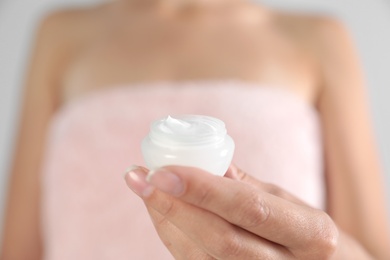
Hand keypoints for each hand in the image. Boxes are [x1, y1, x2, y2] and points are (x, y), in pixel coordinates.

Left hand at [124, 164, 338, 258]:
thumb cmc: (306, 231)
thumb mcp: (288, 203)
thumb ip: (244, 187)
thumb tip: (198, 161)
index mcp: (310, 234)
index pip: (247, 209)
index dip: (201, 190)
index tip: (160, 171)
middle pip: (218, 239)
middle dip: (172, 205)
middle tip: (138, 177)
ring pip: (199, 256)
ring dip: (165, 219)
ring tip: (144, 188)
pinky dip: (172, 237)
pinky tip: (160, 212)